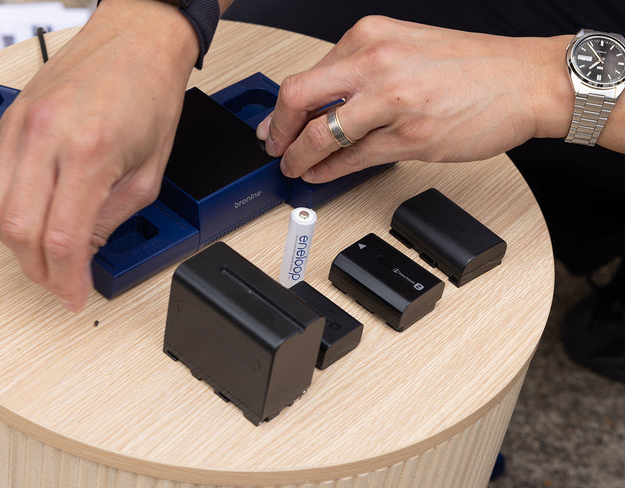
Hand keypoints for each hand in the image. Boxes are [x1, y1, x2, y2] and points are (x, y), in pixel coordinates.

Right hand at [0, 0, 198, 311]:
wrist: (136, 42)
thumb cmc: (150, 95)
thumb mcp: (148, 172)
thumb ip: (112, 218)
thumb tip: (82, 252)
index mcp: (89, 152)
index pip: (62, 238)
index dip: (66, 280)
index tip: (73, 296)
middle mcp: (46, 137)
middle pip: (20, 231)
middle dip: (39, 270)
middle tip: (60, 283)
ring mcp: (20, 126)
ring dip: (17, 247)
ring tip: (44, 257)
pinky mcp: (9, 120)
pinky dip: (3, 213)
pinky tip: (27, 222)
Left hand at [256, 16, 573, 182]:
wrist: (527, 81)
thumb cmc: (474, 67)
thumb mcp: (407, 49)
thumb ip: (362, 71)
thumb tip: (324, 101)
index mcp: (370, 36)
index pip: (308, 74)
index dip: (284, 106)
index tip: (276, 122)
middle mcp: (375, 63)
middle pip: (298, 98)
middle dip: (278, 130)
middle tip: (273, 147)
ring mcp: (391, 102)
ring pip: (320, 134)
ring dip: (298, 157)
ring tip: (293, 168)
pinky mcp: (409, 138)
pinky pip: (352, 159)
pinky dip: (327, 171)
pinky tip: (319, 175)